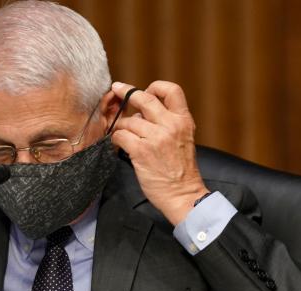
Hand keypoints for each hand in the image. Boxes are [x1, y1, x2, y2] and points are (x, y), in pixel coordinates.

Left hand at [110, 81, 208, 225]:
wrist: (183, 194)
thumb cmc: (181, 171)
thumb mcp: (183, 139)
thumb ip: (168, 123)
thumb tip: (142, 112)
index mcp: (183, 120)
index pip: (171, 90)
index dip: (155, 86)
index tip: (145, 90)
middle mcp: (171, 125)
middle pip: (144, 98)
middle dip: (127, 92)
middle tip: (117, 89)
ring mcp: (155, 137)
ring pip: (128, 120)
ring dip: (121, 126)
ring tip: (124, 135)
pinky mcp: (141, 151)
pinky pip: (121, 135)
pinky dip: (117, 139)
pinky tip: (120, 145)